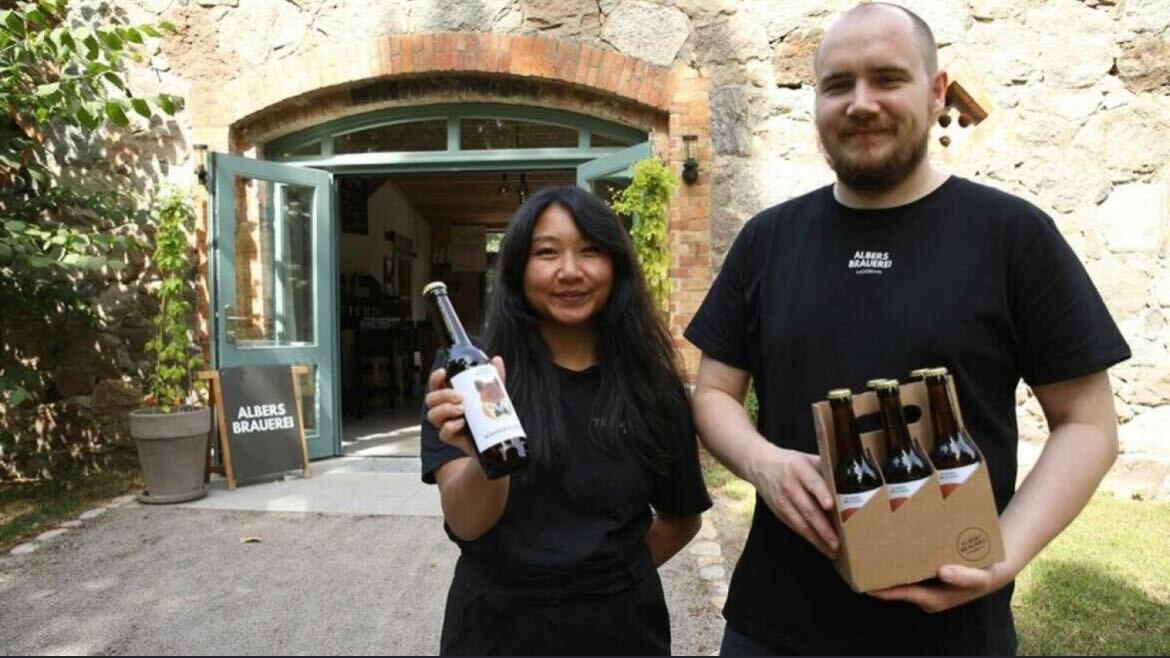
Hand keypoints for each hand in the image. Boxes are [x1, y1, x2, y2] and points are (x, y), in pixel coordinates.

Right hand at [424, 356, 505, 456]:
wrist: (495, 439)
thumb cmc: (488, 414)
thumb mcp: (493, 393)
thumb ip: (493, 378)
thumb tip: (497, 359)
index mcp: (449, 396)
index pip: (436, 384)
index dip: (435, 378)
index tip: (443, 373)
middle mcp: (444, 409)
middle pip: (430, 399)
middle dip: (442, 395)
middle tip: (460, 396)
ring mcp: (446, 423)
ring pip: (432, 415)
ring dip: (444, 409)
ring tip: (461, 409)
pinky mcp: (452, 438)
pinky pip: (443, 433)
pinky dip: (450, 427)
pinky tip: (462, 423)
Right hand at [747, 442, 838, 557]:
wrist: (759, 465)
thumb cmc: (791, 462)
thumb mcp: (807, 459)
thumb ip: (825, 469)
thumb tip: (851, 481)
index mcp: (800, 469)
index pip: (813, 482)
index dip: (821, 493)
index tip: (831, 505)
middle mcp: (790, 486)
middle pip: (808, 508)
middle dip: (823, 527)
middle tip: (838, 542)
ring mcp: (783, 501)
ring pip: (801, 523)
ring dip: (817, 539)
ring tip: (832, 550)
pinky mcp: (779, 512)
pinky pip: (796, 527)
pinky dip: (809, 538)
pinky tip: (821, 546)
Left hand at [867, 561, 1016, 612]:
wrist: (997, 566)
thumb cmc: (986, 574)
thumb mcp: (979, 577)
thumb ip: (964, 577)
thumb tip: (943, 571)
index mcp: (932, 598)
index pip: (900, 594)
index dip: (881, 589)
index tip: (862, 582)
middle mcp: (925, 592)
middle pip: (896, 584)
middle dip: (877, 575)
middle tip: (857, 561)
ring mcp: (926, 582)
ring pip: (900, 574)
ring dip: (885, 564)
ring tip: (865, 549)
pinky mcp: (927, 570)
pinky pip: (908, 564)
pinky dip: (898, 556)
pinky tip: (887, 540)